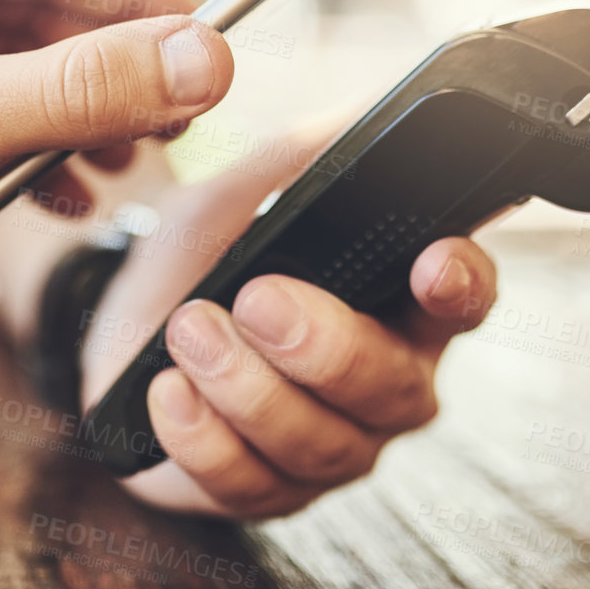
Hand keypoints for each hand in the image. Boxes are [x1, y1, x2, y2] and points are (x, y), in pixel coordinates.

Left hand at [0, 0, 236, 299]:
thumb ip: (79, 89)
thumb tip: (204, 60)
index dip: (150, 8)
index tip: (213, 54)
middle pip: (41, 5)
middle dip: (107, 75)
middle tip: (168, 132)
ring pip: (3, 55)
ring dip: (62, 114)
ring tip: (111, 174)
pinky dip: (8, 137)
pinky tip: (41, 193)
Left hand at [77, 134, 497, 517]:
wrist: (125, 323)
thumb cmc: (206, 257)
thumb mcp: (249, 190)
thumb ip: (312, 151)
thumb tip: (377, 100)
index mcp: (399, 300)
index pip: (464, 299)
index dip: (459, 285)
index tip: (429, 260)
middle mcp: (382, 381)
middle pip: (392, 386)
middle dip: (324, 344)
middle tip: (258, 297)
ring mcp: (328, 444)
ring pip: (322, 443)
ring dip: (249, 388)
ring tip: (191, 332)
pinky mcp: (262, 488)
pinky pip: (250, 485)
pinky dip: (204, 439)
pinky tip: (169, 394)